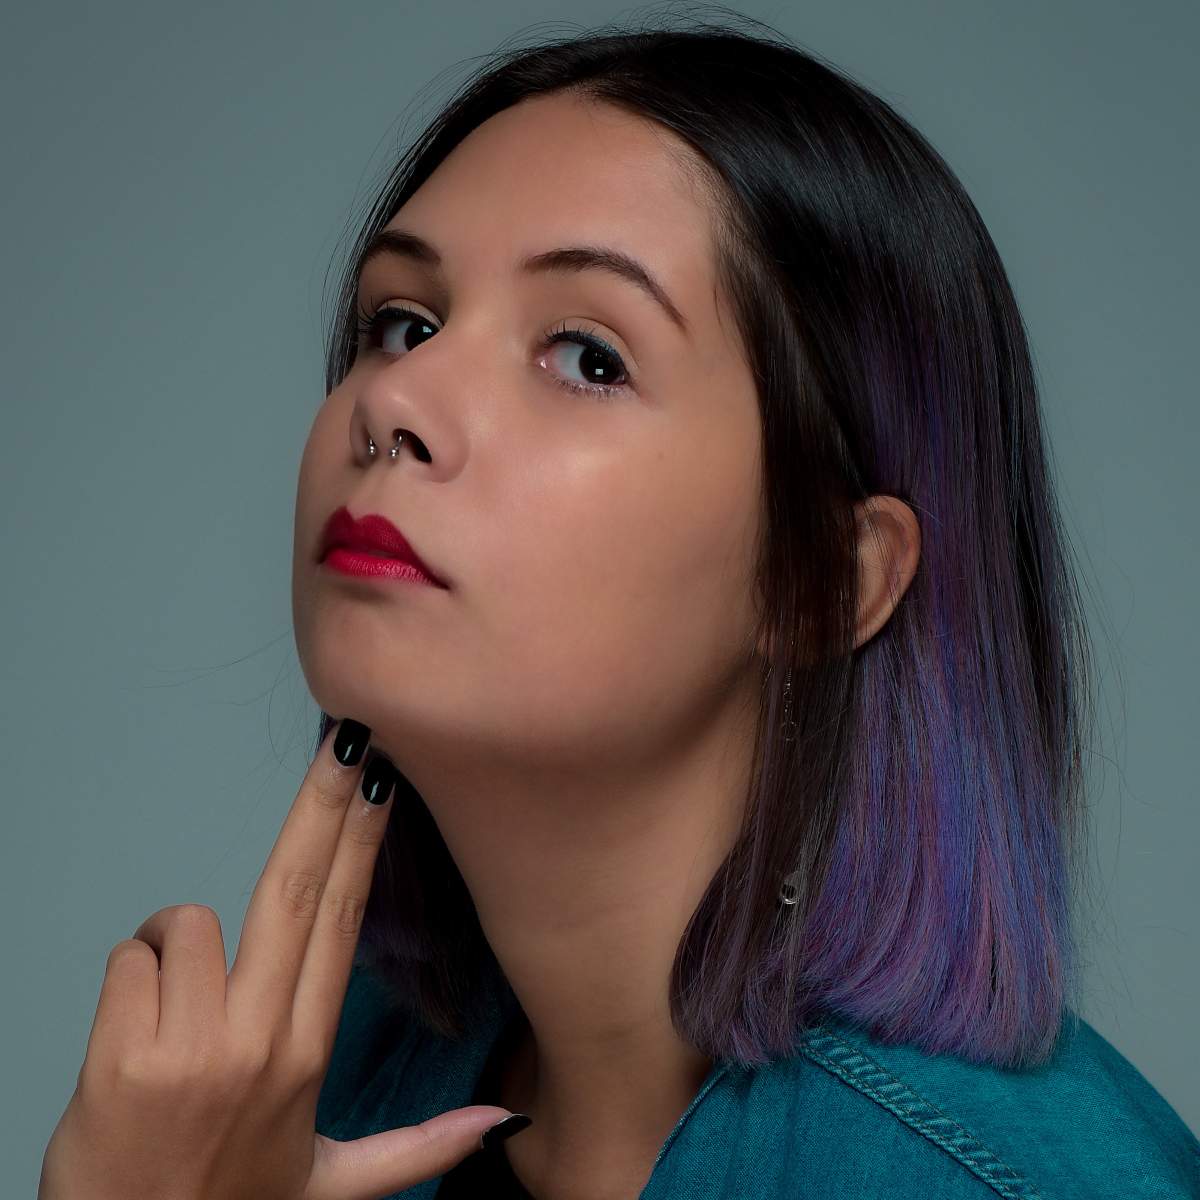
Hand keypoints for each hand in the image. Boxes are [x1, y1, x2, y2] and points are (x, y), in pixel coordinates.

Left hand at [38, 719, 515, 1199]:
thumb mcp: (331, 1186)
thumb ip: (419, 1148)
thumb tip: (503, 1124)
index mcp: (308, 1056)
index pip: (342, 920)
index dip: (361, 841)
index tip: (378, 778)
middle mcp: (261, 1043)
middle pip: (294, 890)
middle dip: (323, 803)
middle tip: (347, 738)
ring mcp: (194, 1047)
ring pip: (186, 923)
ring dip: (174, 943)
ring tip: (175, 1003)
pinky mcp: (125, 1057)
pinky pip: (130, 959)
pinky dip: (129, 976)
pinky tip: (134, 1030)